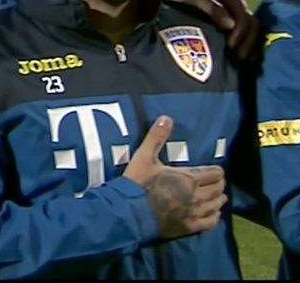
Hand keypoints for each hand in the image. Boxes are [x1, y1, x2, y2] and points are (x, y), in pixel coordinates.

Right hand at [122, 115, 226, 240]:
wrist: (129, 212)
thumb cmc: (137, 184)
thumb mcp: (144, 157)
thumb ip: (156, 138)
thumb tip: (166, 118)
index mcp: (188, 179)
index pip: (213, 174)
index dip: (216, 171)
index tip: (215, 170)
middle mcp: (196, 196)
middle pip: (217, 189)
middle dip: (219, 184)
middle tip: (215, 182)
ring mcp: (194, 213)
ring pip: (216, 205)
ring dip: (218, 199)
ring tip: (217, 196)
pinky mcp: (189, 227)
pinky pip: (210, 222)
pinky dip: (214, 216)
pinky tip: (213, 213)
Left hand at [167, 0, 259, 60]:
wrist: (170, 7)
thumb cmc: (181, 0)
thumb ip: (212, 8)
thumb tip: (231, 24)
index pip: (244, 14)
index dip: (241, 30)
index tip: (231, 46)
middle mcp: (237, 8)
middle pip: (252, 25)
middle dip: (248, 42)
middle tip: (239, 58)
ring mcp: (238, 19)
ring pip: (254, 33)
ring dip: (251, 47)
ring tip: (242, 61)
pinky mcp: (236, 30)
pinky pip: (251, 39)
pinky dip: (251, 50)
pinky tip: (247, 61)